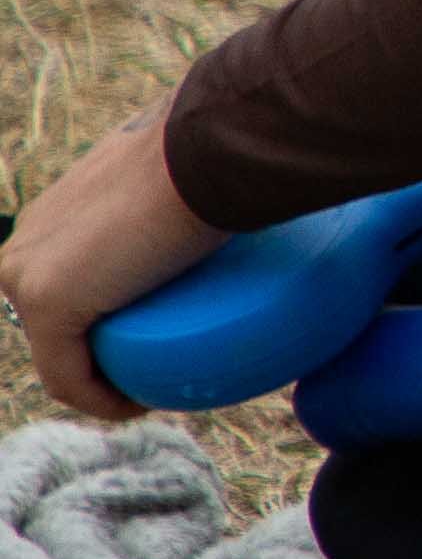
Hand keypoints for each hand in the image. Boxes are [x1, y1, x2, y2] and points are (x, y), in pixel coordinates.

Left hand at [1, 111, 216, 419]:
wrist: (207, 152)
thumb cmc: (218, 156)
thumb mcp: (194, 173)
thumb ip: (196, 188)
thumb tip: (258, 193)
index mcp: (55, 212)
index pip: (68, 275)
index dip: (105, 310)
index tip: (159, 329)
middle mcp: (26, 242)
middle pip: (54, 318)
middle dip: (96, 350)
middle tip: (158, 363)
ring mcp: (26, 275)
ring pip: (55, 351)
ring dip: (97, 380)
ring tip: (152, 391)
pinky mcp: (46, 305)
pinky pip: (69, 376)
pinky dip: (103, 401)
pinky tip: (142, 406)